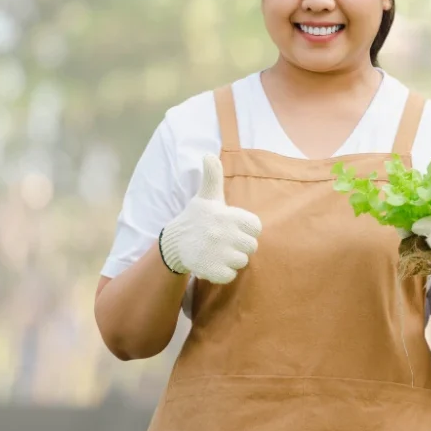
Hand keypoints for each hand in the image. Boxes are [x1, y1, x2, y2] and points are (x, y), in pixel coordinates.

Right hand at [158, 154, 261, 283]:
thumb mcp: (206, 196)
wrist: (174, 242)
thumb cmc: (197, 217)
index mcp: (228, 215)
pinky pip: (230, 275)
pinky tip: (213, 263)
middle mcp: (224, 234)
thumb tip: (208, 155)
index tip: (232, 227)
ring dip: (232, 259)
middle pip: (251, 246)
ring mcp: (218, 253)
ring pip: (242, 262)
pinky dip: (224, 272)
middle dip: (240, 245)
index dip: (246, 229)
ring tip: (217, 251)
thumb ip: (213, 176)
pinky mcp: (212, 270)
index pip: (256, 227)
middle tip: (224, 241)